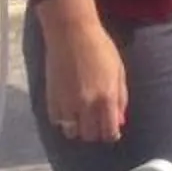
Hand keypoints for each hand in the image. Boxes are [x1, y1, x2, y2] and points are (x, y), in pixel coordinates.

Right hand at [38, 0, 127, 142]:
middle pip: (90, 135)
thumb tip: (120, 121)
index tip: (112, 132)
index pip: (109, 131)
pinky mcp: (50, 101)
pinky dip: (63, 121)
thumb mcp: (118, 71)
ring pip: (72, 132)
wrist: (71, 35)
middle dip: (96, 132)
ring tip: (83, 116)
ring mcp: (66, 104)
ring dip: (78, 128)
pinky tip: (69, 109)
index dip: (111, 134)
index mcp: (106, 97)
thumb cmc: (100, 49)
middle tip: (98, 123)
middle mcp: (86, 105)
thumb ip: (120, 98)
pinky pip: (57, 122)